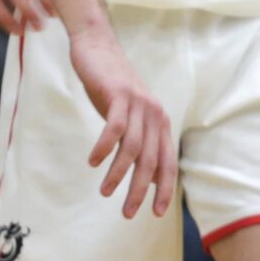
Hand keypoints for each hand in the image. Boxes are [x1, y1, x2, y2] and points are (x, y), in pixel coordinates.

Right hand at [70, 24, 175, 219]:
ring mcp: (138, 103)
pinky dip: (104, 148)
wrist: (97, 47)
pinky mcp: (119, 94)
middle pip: (151, 161)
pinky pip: (114, 128)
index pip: (166, 163)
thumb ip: (139, 141)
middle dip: (140, 190)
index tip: (155, 213)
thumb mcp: (129, 117)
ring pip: (133, 148)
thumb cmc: (111, 87)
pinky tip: (93, 162)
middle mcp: (155, 114)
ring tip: (104, 191)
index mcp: (160, 123)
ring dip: (118, 173)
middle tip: (127, 213)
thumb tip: (147, 177)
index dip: (164, 190)